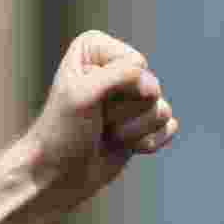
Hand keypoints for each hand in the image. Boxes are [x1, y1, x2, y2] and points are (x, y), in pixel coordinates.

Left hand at [17, 30, 177, 223]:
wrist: (56, 175)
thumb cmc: (62, 133)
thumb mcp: (83, 94)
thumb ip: (122, 75)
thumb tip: (155, 89)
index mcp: (95, 48)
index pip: (136, 63)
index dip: (116, 89)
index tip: (87, 103)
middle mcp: (115, 67)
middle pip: (150, 86)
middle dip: (123, 112)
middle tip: (96, 121)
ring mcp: (131, 96)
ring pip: (160, 109)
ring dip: (132, 130)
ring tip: (106, 134)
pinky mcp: (143, 122)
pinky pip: (168, 126)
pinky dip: (147, 142)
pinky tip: (124, 146)